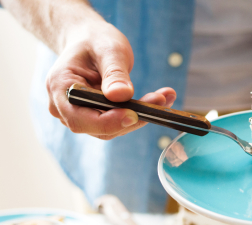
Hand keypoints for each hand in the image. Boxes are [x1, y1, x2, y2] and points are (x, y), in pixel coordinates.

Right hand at [46, 21, 175, 139]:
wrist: (91, 41)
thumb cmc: (96, 41)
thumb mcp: (108, 49)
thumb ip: (114, 73)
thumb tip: (122, 95)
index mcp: (59, 88)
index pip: (80, 118)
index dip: (109, 121)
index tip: (135, 114)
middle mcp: (64, 107)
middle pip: (99, 128)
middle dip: (132, 118)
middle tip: (161, 100)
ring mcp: (80, 115)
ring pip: (113, 129)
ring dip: (141, 117)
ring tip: (164, 97)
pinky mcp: (96, 118)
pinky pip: (119, 123)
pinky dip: (139, 114)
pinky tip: (160, 101)